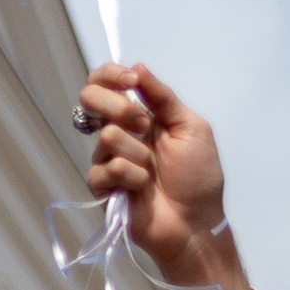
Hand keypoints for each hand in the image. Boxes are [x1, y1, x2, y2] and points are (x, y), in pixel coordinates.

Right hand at [77, 65, 250, 289]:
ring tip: (154, 172)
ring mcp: (107, 158)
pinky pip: (104, 169)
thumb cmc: (198, 176)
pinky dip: (131, 176)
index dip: (111, 75)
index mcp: (141, 115)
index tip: (130, 81)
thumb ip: (164, 98)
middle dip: (120, 108)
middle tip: (146, 127)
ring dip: (139, 153)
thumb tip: (139, 67)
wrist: (196, 222)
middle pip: (91, 99)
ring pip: (107, 136)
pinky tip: (142, 188)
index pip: (108, 83)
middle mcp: (119, 132)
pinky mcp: (101, 186)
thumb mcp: (191, 128)